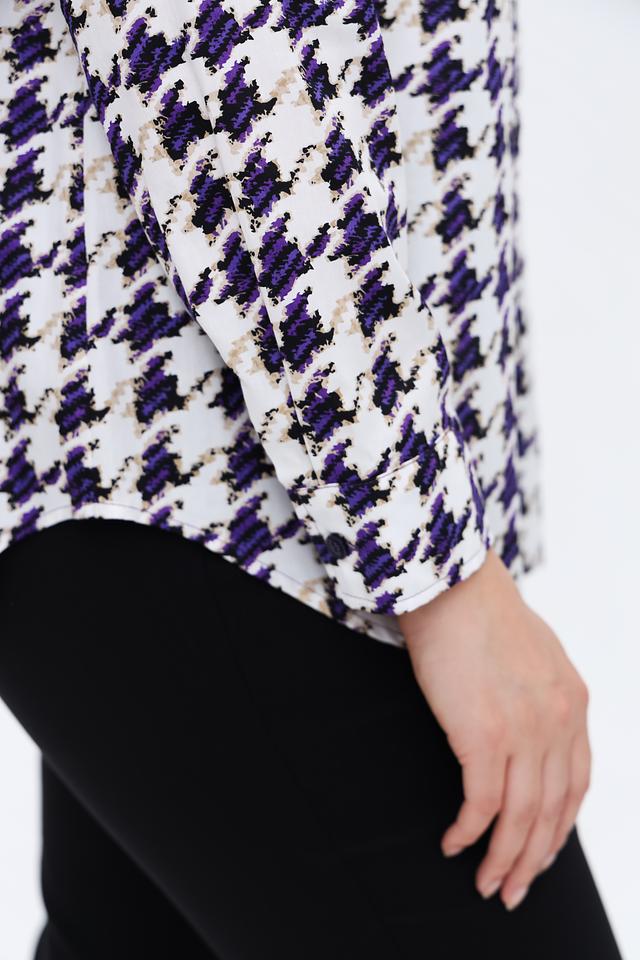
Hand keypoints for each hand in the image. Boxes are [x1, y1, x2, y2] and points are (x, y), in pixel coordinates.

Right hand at [397, 547, 590, 910]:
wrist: (453, 584)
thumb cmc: (482, 612)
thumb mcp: (537, 655)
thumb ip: (544, 696)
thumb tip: (530, 730)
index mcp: (573, 703)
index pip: (576, 785)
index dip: (560, 829)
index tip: (543, 853)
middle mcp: (558, 723)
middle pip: (552, 811)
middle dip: (534, 859)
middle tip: (514, 889)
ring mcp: (524, 731)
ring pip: (521, 817)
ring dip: (503, 858)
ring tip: (487, 884)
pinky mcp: (483, 735)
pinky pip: (481, 803)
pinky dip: (470, 831)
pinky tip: (455, 843)